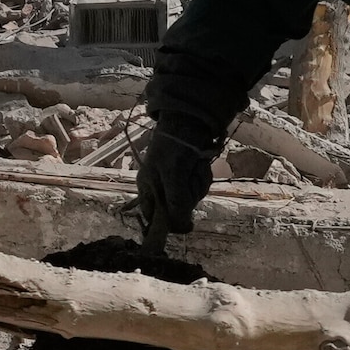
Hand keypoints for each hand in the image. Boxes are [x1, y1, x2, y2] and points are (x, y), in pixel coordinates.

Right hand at [134, 126, 218, 251]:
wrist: (189, 119)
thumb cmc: (174, 146)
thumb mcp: (173, 174)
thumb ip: (176, 202)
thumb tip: (181, 230)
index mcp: (147, 189)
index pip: (155, 219)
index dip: (169, 222)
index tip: (184, 222)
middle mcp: (160, 188)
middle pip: (178, 209)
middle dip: (188, 194)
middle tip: (188, 177)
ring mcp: (176, 182)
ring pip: (191, 197)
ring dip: (198, 183)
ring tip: (195, 166)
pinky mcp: (190, 175)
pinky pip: (199, 186)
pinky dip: (202, 176)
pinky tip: (200, 165)